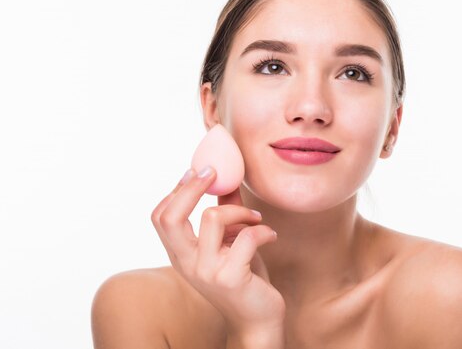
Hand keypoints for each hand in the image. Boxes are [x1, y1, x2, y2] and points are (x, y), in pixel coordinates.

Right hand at [151, 167, 285, 334]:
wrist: (258, 321)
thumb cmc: (245, 279)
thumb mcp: (229, 243)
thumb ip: (226, 213)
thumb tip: (227, 178)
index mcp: (181, 254)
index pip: (160, 217)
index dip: (176, 190)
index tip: (196, 171)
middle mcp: (187, 263)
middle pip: (171, 217)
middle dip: (192, 187)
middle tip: (213, 172)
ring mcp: (207, 272)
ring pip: (212, 217)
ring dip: (241, 211)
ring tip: (256, 219)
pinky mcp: (231, 277)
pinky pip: (247, 236)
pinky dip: (264, 230)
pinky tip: (271, 236)